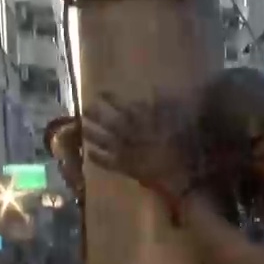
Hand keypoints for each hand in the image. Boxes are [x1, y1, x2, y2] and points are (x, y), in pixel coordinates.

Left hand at [82, 94, 199, 210]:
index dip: (111, 99)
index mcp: (140, 122)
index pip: (122, 107)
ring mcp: (123, 151)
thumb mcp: (178, 121)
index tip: (101, 93)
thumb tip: (156, 89)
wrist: (179, 174)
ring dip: (91, 133)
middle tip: (85, 109)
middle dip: (96, 115)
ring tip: (82, 127)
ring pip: (101, 140)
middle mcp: (127, 134)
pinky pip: (106, 162)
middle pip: (107, 122)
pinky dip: (97, 158)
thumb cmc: (181, 147)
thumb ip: (165, 106)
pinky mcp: (123, 167)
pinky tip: (90, 153)